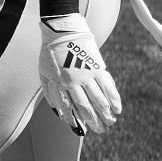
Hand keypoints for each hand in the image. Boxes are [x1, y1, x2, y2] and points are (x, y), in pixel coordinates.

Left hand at [39, 13, 121, 135]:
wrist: (62, 31)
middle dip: (93, 121)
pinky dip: (114, 98)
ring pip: (98, 99)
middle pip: (85, 107)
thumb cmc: (50, 53)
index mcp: (59, 82)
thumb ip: (49, 92)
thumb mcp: (43, 72)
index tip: (79, 128)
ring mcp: (86, 74)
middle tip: (100, 130)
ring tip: (110, 123)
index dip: (74, 119)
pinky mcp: (97, 67)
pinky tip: (117, 109)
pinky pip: (108, 86)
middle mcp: (73, 81)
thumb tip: (57, 111)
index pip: (67, 107)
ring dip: (105, 114)